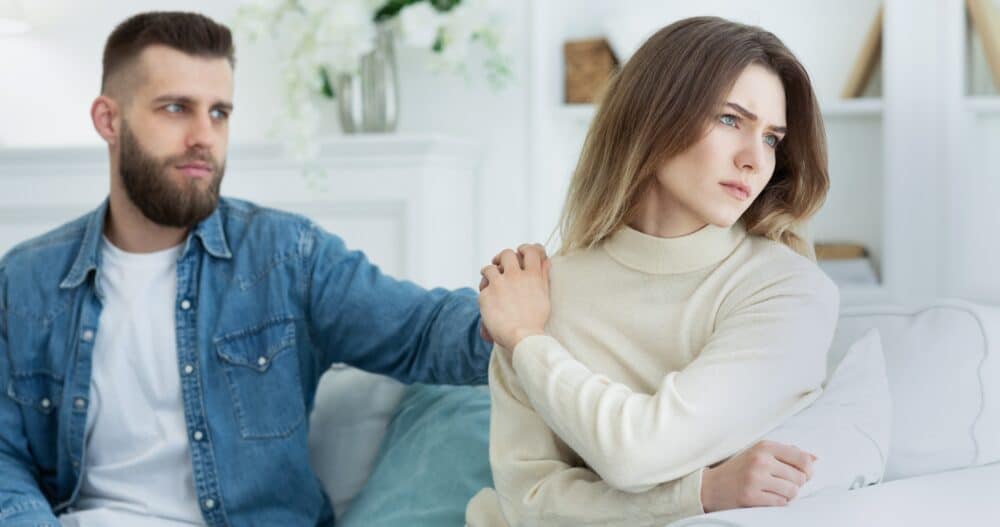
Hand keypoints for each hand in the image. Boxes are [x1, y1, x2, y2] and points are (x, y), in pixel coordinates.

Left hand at [478, 244, 550, 349]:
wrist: (523, 337)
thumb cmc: (536, 321)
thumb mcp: (544, 296)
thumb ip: (543, 276)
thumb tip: (546, 260)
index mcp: (533, 276)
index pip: (531, 250)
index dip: (526, 248)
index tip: (521, 252)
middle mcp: (516, 276)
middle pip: (507, 254)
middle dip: (503, 257)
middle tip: (500, 264)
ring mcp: (500, 284)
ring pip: (490, 267)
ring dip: (489, 271)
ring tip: (489, 278)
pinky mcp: (486, 294)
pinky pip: (483, 286)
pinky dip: (484, 289)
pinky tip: (487, 297)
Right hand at [700, 440, 816, 512]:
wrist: (711, 486)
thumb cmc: (740, 469)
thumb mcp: (760, 453)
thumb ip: (787, 453)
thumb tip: (815, 458)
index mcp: (765, 446)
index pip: (802, 459)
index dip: (808, 471)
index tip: (803, 475)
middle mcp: (760, 460)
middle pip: (800, 477)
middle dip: (796, 484)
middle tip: (783, 484)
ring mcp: (755, 479)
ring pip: (792, 492)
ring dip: (787, 495)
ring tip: (775, 491)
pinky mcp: (751, 496)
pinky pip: (780, 503)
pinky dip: (778, 503)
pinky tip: (767, 498)